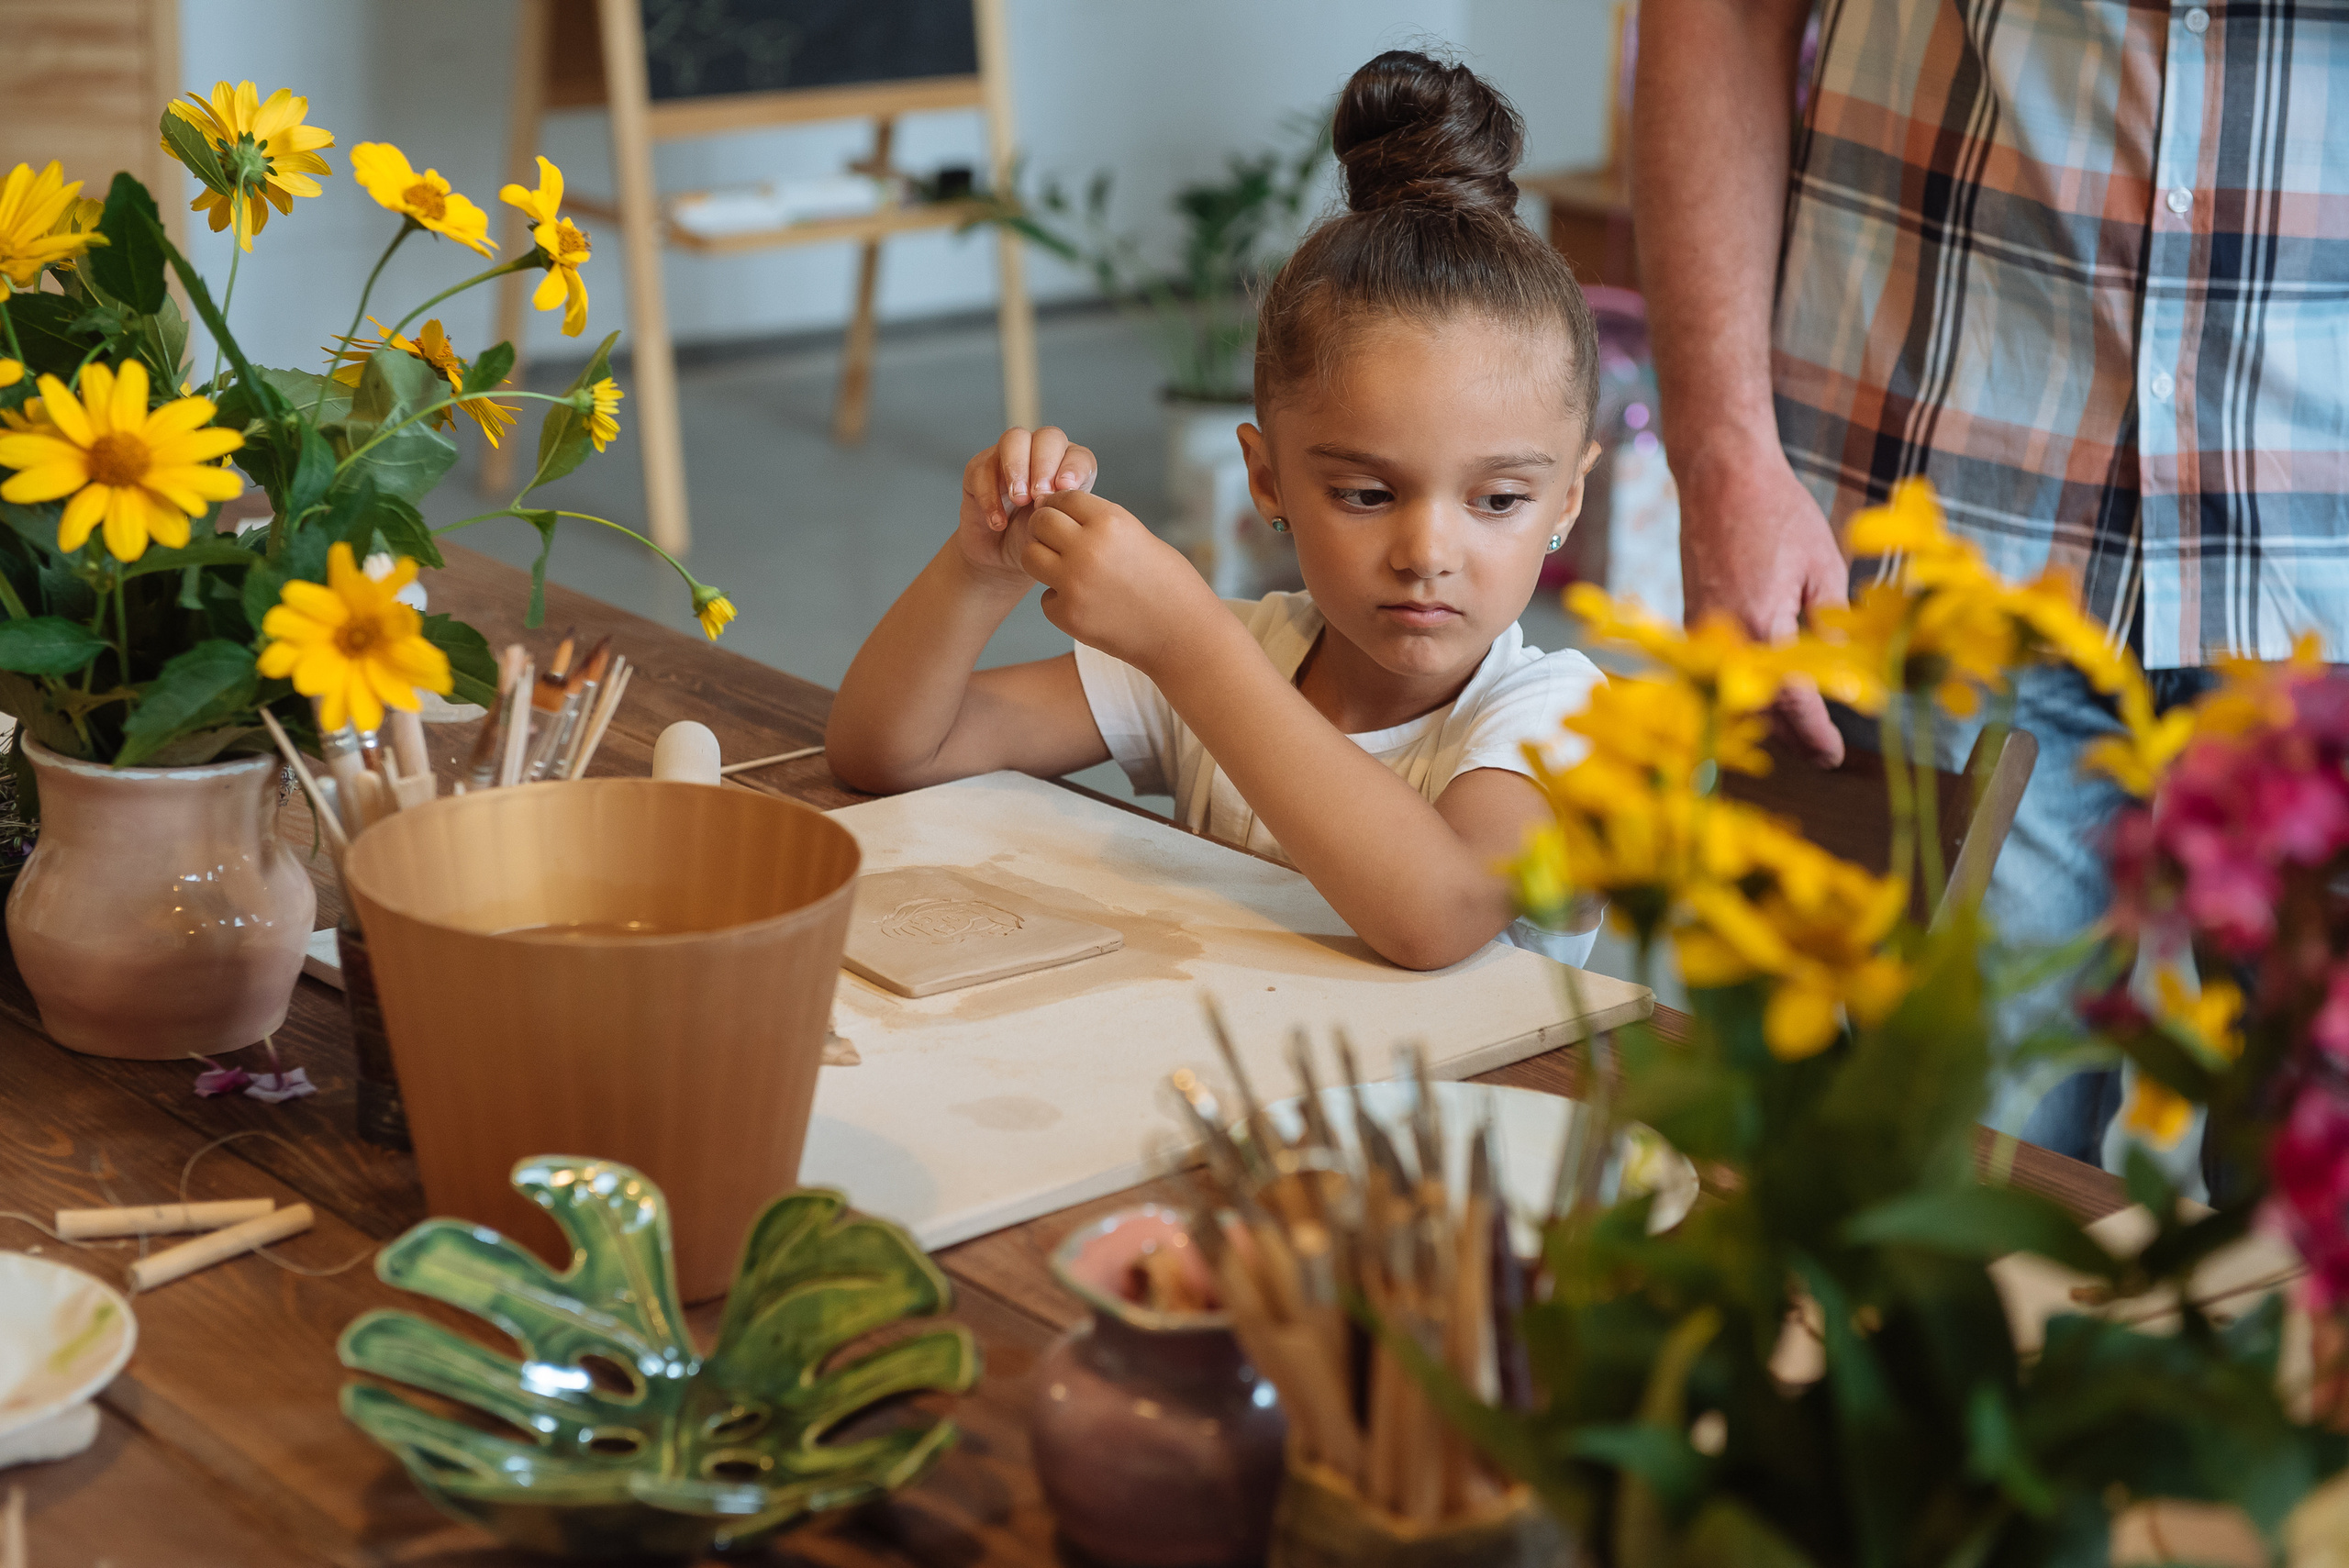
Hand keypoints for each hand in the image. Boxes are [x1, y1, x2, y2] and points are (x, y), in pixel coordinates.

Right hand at [955, 426, 1097, 585]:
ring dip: (1017, 468)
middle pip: (1048, 437)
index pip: (1079, 455)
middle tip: (1040, 496)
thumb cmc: (1036, 541)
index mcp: (1069, 467)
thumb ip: (1065, 511)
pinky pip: (983, 469)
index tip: (1066, 488)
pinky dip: (991, 496)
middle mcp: (1041, 454)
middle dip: (1045, 464)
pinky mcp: (979, 468)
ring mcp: (1009, 456)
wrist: (1003, 559)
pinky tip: (998, 522)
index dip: (1073, 468)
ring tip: (1019, 500)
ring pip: (1014, 439)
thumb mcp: (1058, 531)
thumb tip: (1063, 494)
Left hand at [1018, 490, 1223, 668]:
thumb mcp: (1140, 538)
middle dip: (1046, 528)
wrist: (1183, 636)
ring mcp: (1074, 583)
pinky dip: (1060, 600)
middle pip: (1041, 522)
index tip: (1063, 515)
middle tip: (1058, 542)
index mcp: (1111, 522)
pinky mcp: (1067, 615)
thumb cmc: (1170, 585)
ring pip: (1030, 556)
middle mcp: (1088, 548)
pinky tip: (1087, 605)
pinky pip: (1045, 597)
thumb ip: (1102, 526)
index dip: (1062, 505)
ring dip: (1044, 560)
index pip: (1065, 497)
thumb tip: (1063, 514)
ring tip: (1067, 571)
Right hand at [1676, 438, 1850, 764]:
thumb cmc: (1777, 513)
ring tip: (1804, 721)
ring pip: (1735, 693)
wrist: (1720, 477)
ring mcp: (1702, 633)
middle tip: (1826, 747)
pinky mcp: (1693, 623)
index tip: (1834, 756)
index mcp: (1762, 626)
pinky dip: (1747, 685)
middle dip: (1792, 735)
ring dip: (1768, 714)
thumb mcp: (1824, 568)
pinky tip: (1773, 683)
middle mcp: (1724, 638)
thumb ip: (1831, 627)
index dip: (1815, 736)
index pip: (1791, 703)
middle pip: (1758, 710)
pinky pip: (1721, 670)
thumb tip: (1846, 674)